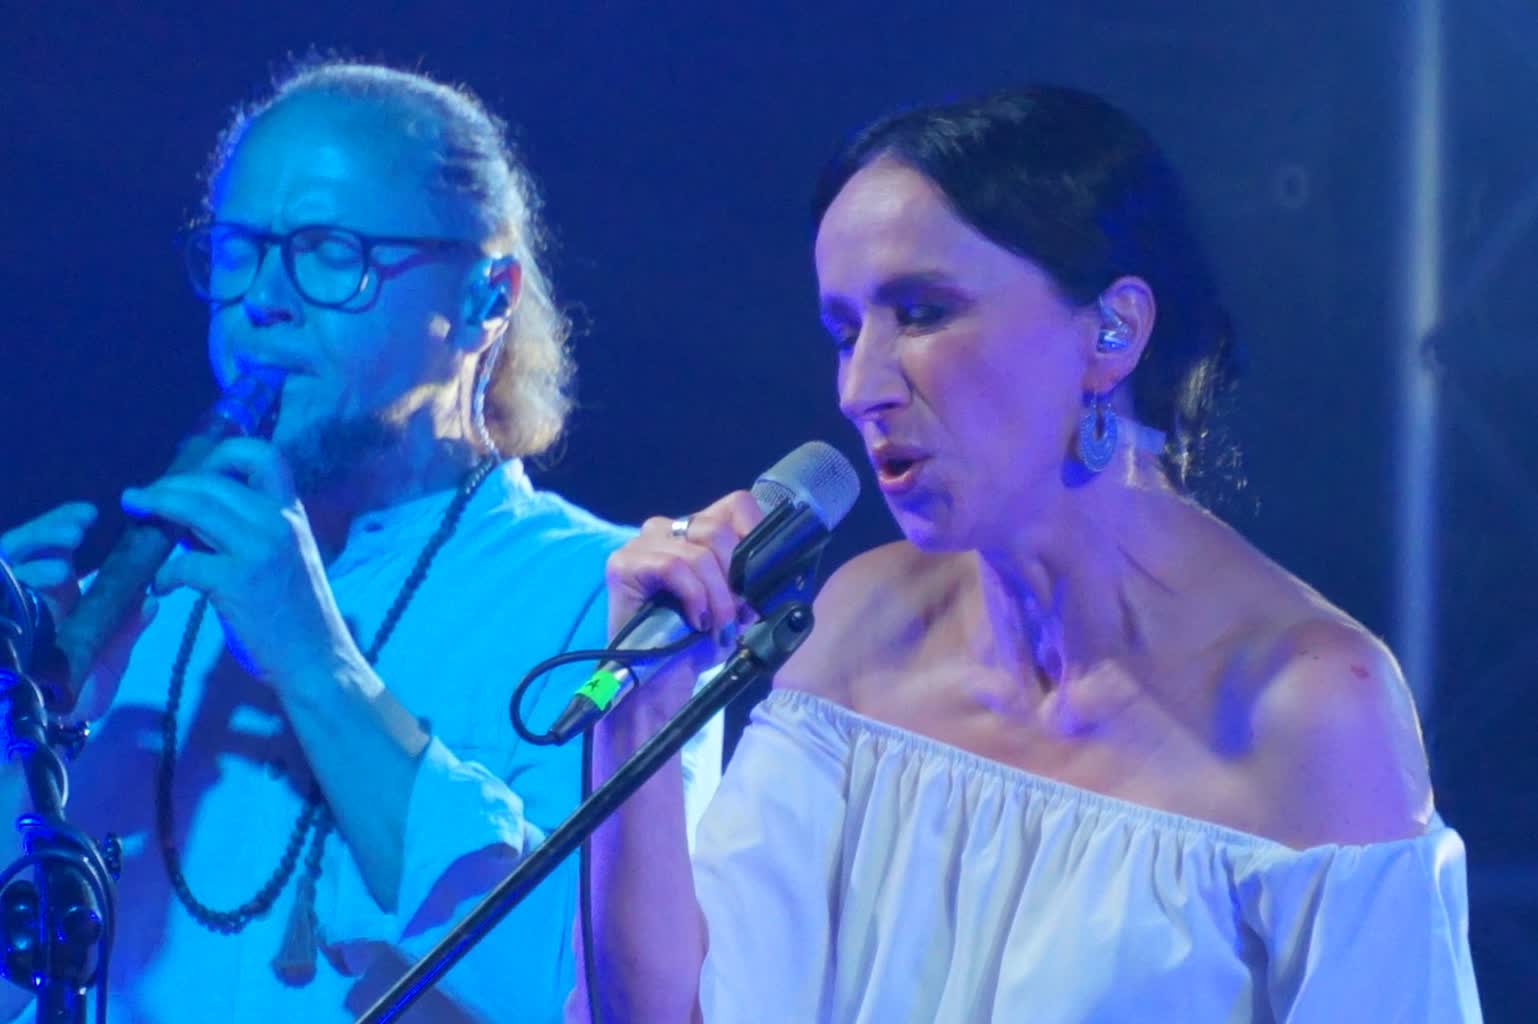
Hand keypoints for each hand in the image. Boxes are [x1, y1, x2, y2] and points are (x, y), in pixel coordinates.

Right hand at [0, 502, 154, 716]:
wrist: (41, 731)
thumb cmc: (73, 692)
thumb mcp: (106, 658)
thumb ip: (126, 629)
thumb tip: (151, 599)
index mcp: (51, 599)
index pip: (51, 552)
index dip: (62, 528)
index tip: (90, 516)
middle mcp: (22, 600)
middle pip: (24, 550)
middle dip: (50, 531)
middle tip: (81, 523)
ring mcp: (8, 608)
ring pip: (7, 562)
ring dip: (37, 543)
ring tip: (72, 537)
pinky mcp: (3, 621)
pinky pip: (1, 587)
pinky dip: (21, 573)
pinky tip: (55, 574)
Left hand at [121, 437, 358, 691]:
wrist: (317, 660)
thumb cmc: (297, 615)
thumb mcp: (283, 558)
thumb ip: (247, 531)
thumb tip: (190, 518)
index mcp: (292, 512)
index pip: (261, 453)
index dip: (219, 454)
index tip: (192, 474)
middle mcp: (279, 521)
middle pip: (212, 480)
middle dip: (168, 485)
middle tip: (141, 499)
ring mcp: (260, 549)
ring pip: (195, 507)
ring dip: (156, 508)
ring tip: (136, 517)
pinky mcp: (239, 582)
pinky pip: (184, 563)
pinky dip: (163, 574)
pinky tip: (160, 587)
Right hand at [602, 490, 763, 714]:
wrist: (663, 681)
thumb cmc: (696, 643)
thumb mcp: (736, 608)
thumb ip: (751, 582)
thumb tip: (769, 572)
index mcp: (696, 532)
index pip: (735, 506)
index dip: (754, 534)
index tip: (760, 576)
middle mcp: (668, 529)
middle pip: (716, 528)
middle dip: (734, 577)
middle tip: (735, 614)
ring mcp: (642, 543)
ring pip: (698, 552)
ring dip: (716, 596)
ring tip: (715, 626)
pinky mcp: (624, 563)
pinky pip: (673, 566)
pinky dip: (693, 596)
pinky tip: (694, 620)